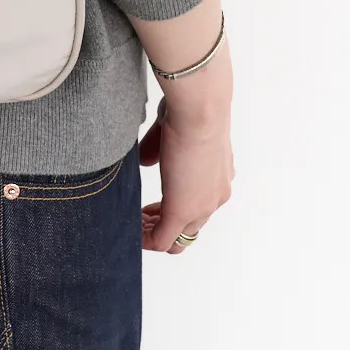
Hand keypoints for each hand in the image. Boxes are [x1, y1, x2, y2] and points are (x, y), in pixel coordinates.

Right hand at [139, 97, 233, 253]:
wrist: (199, 112)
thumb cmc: (190, 109)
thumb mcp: (171, 130)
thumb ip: (158, 149)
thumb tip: (146, 160)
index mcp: (217, 177)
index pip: (199, 207)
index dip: (174, 207)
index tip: (152, 205)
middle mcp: (216, 196)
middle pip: (190, 229)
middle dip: (163, 224)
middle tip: (142, 215)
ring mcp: (202, 207)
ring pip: (179, 238)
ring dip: (155, 233)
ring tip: (135, 223)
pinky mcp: (182, 211)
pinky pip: (162, 239)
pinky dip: (145, 240)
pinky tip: (132, 232)